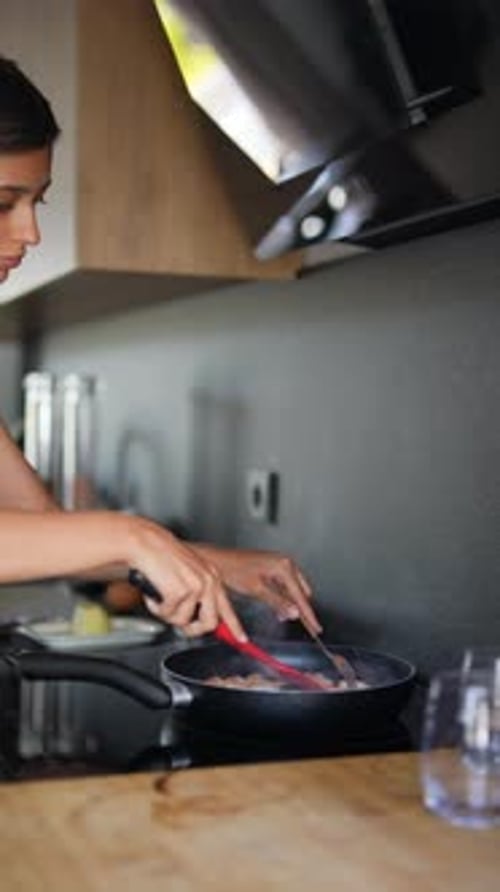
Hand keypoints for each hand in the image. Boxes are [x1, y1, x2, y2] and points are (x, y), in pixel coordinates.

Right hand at [126, 518, 246, 640]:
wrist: (147, 543)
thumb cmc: (161, 556)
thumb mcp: (188, 572)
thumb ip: (198, 593)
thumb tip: (197, 618)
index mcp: (212, 576)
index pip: (227, 607)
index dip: (235, 627)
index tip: (242, 639)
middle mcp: (208, 581)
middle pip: (209, 623)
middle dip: (193, 630)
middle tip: (181, 626)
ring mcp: (196, 587)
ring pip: (183, 621)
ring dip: (168, 615)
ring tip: (161, 599)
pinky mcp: (180, 592)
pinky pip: (167, 614)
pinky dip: (156, 608)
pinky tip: (154, 595)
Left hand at [193, 545, 321, 633]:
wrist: (217, 561)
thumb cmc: (232, 570)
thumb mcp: (257, 590)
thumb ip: (278, 602)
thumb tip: (294, 613)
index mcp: (284, 566)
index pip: (301, 595)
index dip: (308, 614)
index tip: (315, 627)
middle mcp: (285, 563)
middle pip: (301, 592)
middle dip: (301, 608)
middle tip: (307, 627)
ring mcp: (279, 564)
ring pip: (293, 590)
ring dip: (291, 604)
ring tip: (290, 619)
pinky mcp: (272, 568)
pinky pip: (284, 586)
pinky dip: (284, 598)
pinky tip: (280, 610)